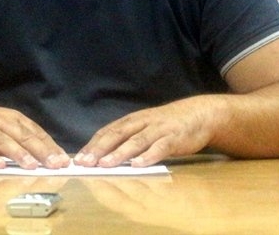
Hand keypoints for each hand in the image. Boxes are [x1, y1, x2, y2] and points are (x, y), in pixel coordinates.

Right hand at [0, 95, 69, 169]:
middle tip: (55, 164)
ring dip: (19, 154)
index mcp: (14, 119)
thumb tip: (45, 155)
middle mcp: (2, 122)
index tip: (64, 160)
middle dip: (42, 151)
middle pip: (25, 136)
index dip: (51, 147)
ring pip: (5, 141)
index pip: (36, 133)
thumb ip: (21, 138)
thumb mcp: (4, 124)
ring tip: (32, 166)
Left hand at [74, 97, 219, 167]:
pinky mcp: (174, 137)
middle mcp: (143, 122)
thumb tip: (106, 155)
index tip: (79, 158)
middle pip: (118, 134)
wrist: (199, 114)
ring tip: (106, 164)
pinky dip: (148, 155)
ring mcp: (158, 129)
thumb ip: (129, 138)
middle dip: (100, 149)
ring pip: (136, 141)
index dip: (93, 144)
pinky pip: (160, 147)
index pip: (108, 131)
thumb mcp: (146, 127)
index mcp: (133, 120)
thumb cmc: (169, 124)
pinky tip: (139, 164)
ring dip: (120, 153)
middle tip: (86, 162)